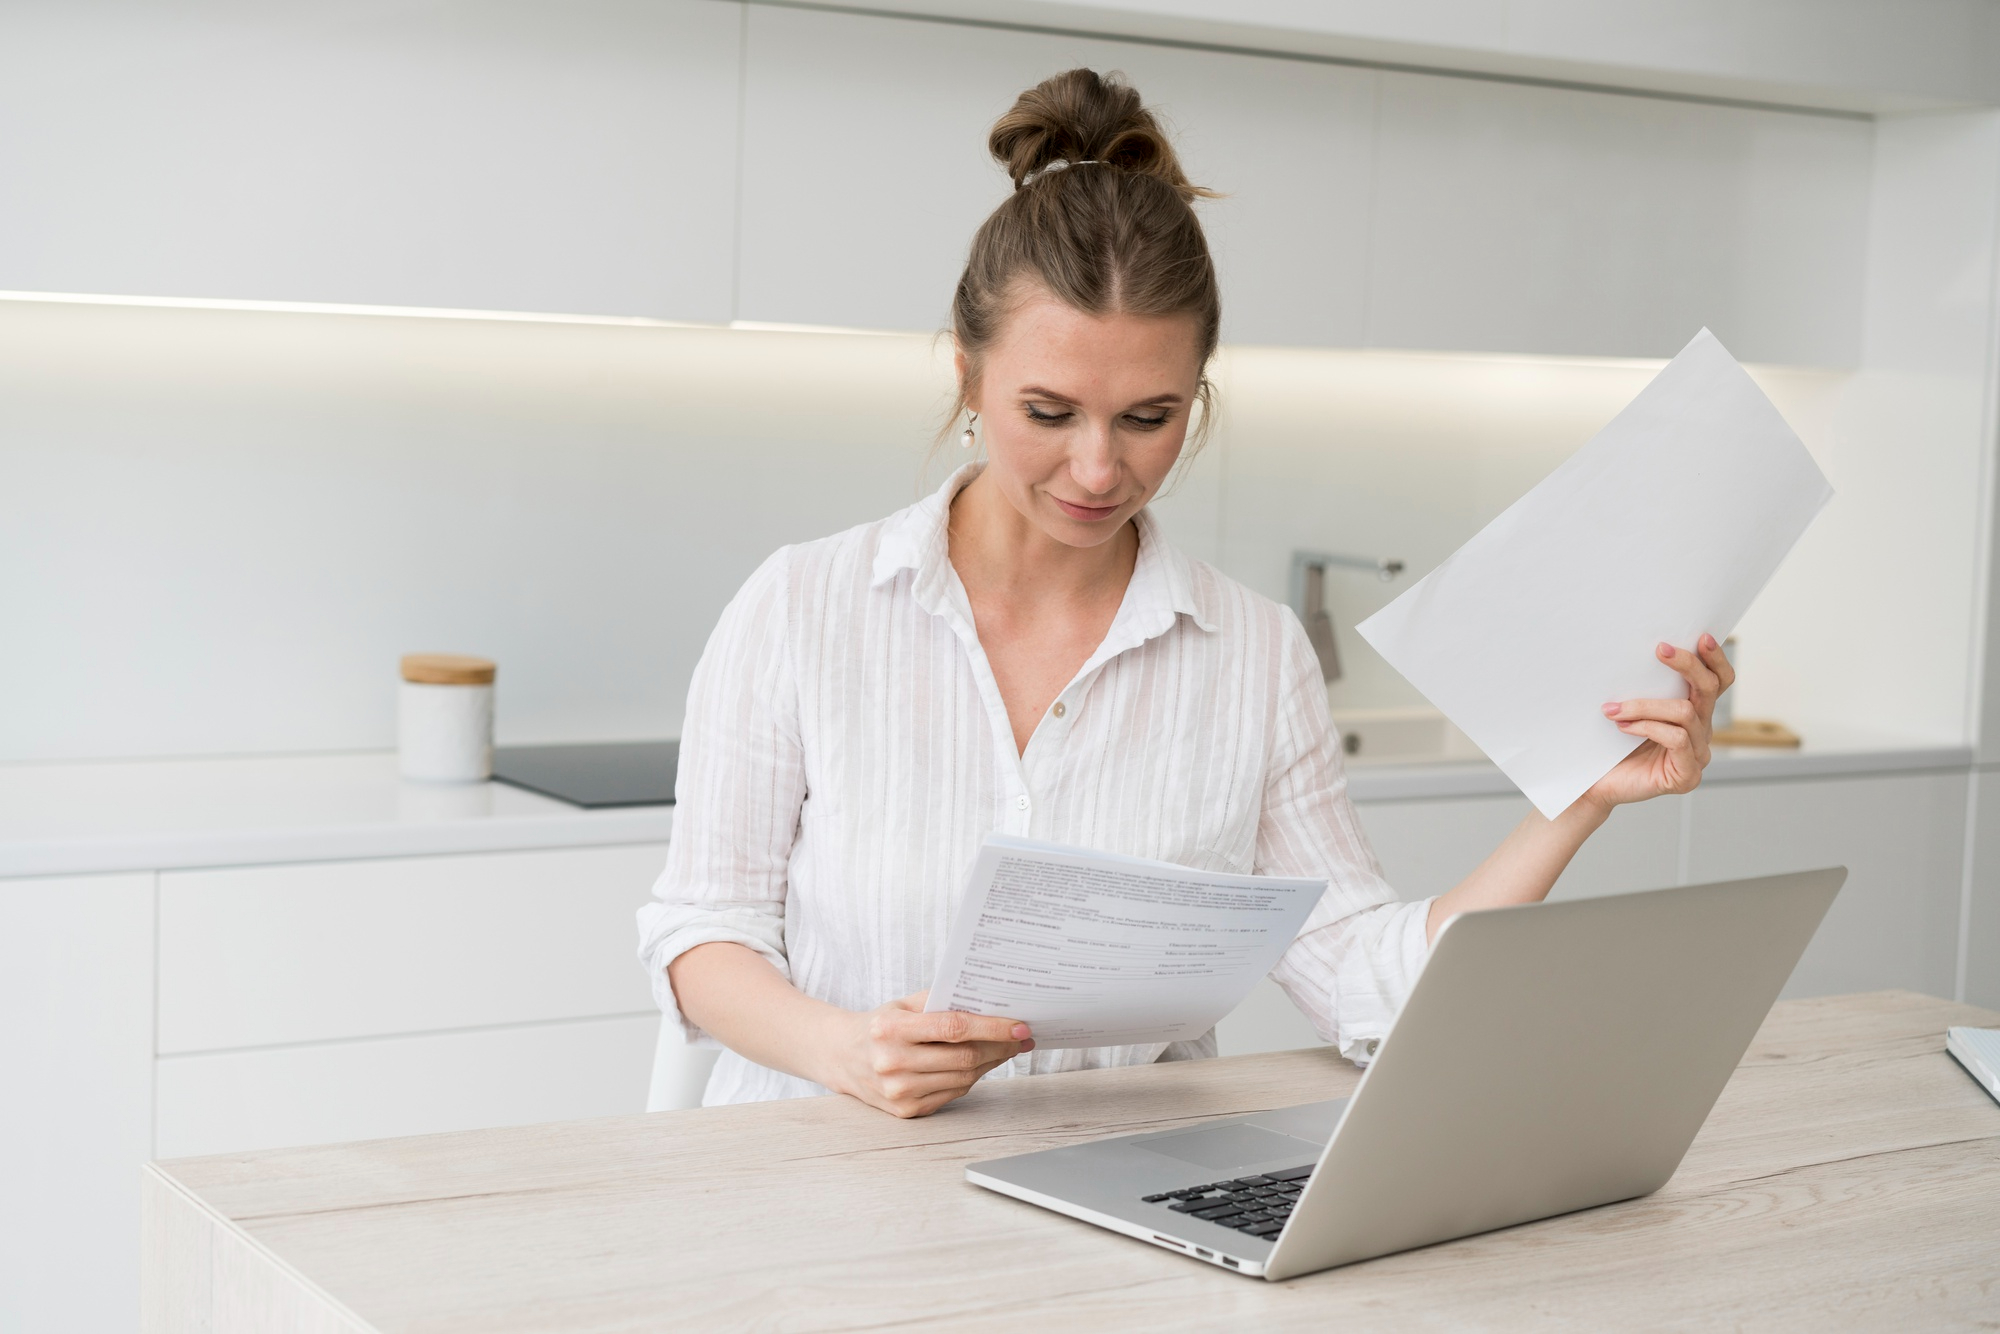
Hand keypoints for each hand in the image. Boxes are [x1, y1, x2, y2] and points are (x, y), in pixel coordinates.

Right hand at [823, 990, 1031, 1118]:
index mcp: (891, 1029)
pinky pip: (953, 1093)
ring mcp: (899, 1092)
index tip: (1020, 1026)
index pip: (953, 1028)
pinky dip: (971, 1078)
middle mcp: (892, 1063)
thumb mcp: (903, 1004)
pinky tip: (979, 1064)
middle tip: (1020, 1037)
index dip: (992, 1027)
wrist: (842, 1057)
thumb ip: (940, 1000)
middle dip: (1000, 1046)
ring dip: (991, 1063)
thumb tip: (989, 1003)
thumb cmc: (880, 1025)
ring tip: (1004, 1048)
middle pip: (964, 1057)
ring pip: (963, 1078)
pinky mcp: (906, 1111)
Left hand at [1584, 634, 1734, 810]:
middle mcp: (1701, 732)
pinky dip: (1647, 727)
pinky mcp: (1687, 775)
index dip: (1715, 659)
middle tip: (1660, 649)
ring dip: (1646, 705)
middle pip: (1709, 689)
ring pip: (1685, 712)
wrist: (1594, 785)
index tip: (1701, 636)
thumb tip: (1634, 650)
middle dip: (1687, 665)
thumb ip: (1643, 687)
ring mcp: (1697, 755)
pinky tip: (1623, 727)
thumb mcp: (1629, 709)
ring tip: (1614, 709)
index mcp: (1694, 713)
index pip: (1718, 681)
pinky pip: (1676, 738)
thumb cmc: (1610, 746)